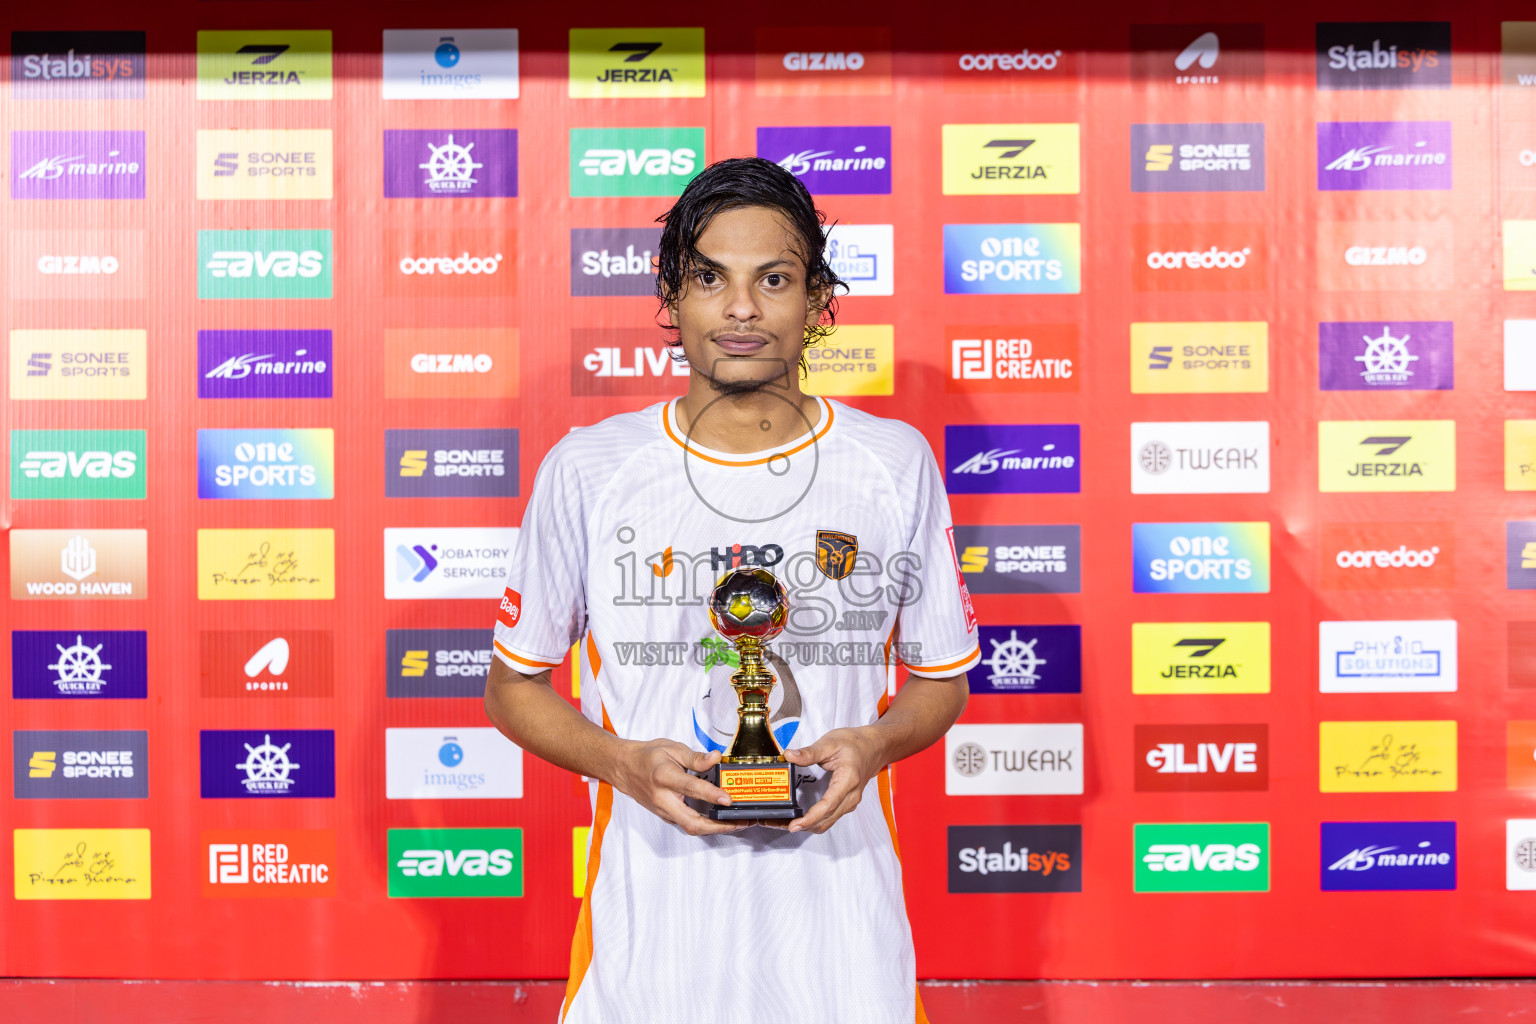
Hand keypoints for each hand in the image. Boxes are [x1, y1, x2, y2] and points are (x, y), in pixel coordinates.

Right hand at [610, 739, 745, 835]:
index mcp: (664, 777)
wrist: (624, 767)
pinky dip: (705, 825)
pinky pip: (687, 824)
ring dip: (715, 828)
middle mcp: (663, 799)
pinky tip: (720, 820)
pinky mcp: (666, 816)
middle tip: (740, 821)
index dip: (711, 794)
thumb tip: (716, 758)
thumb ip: (696, 757)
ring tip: (736, 822)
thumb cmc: (648, 757)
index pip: (691, 788)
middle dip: (719, 826)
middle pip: (692, 822)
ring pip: (691, 827)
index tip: (728, 798)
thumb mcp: (673, 749)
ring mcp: (663, 811)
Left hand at [783, 727, 887, 834]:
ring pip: (828, 822)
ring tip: (786, 822)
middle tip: (781, 824)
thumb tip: (790, 756)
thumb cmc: (855, 744)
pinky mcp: (846, 804)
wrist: (874, 747)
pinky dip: (815, 821)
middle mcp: (851, 796)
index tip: (794, 824)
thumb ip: (809, 752)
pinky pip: (830, 818)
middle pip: (827, 819)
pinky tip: (801, 818)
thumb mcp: (830, 743)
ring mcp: (850, 802)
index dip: (810, 818)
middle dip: (804, 826)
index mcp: (848, 780)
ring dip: (808, 826)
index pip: (828, 805)